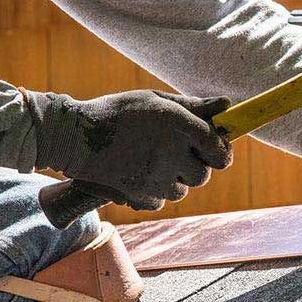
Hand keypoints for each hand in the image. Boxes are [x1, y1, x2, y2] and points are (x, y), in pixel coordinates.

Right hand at [25, 89, 230, 209]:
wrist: (74, 136)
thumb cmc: (118, 112)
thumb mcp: (155, 100)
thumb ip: (193, 106)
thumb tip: (227, 106)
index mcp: (176, 124)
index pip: (217, 148)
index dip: (222, 152)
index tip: (217, 151)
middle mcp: (170, 152)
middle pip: (202, 175)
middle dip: (194, 167)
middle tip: (175, 154)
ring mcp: (155, 177)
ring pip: (182, 190)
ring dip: (173, 179)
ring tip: (151, 161)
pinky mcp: (140, 196)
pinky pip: (160, 201)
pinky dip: (154, 192)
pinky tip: (137, 173)